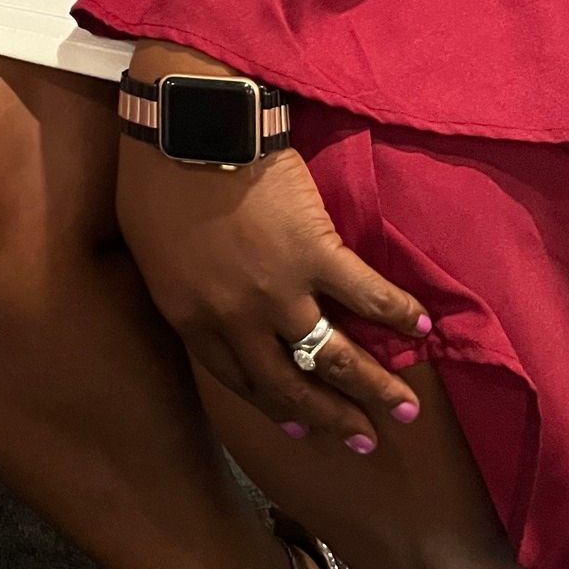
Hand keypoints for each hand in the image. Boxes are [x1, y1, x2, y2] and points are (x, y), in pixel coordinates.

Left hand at [118, 86, 428, 452]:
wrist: (187, 128)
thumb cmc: (154, 175)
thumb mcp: (148, 249)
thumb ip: (178, 286)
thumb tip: (198, 298)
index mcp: (191, 318)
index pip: (238, 379)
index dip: (273, 404)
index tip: (297, 420)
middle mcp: (237, 319)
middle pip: (289, 385)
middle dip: (329, 418)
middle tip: (361, 440)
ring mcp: (279, 290)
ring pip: (333, 357)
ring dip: (374, 387)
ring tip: (405, 410)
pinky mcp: (316, 252)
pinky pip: (366, 294)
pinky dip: (396, 312)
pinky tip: (420, 327)